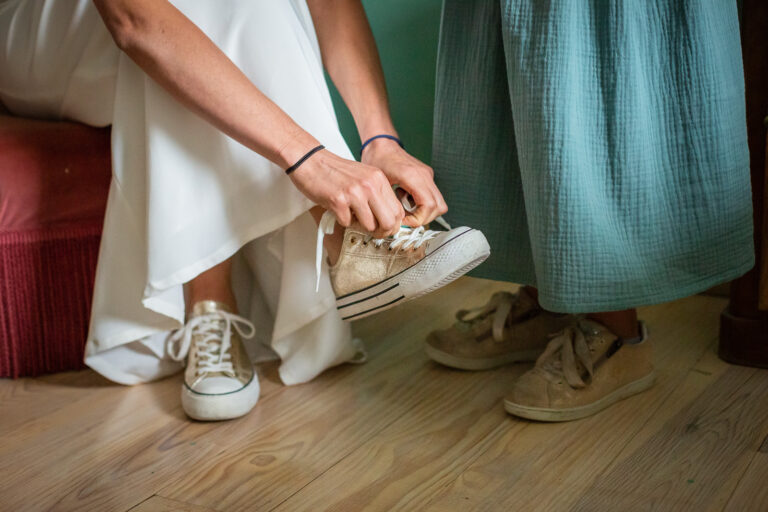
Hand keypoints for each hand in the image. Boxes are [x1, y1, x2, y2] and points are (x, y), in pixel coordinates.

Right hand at [289, 149, 403, 236]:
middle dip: (381, 232)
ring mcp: (355, 193)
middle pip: (389, 222)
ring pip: (369, 226)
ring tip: (350, 215)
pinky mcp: (339, 200)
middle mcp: (370, 185)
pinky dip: (342, 220)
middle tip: (372, 232)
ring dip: (359, 226)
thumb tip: (387, 218)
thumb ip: (376, 194)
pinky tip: (337, 208)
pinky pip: (347, 223)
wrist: (310, 160)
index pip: (398, 210)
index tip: (385, 228)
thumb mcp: (364, 177)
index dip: (393, 225)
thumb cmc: (334, 170)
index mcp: (378, 179)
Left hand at [361, 138, 447, 226]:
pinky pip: (433, 196)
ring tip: (405, 207)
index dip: (418, 219)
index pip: (429, 206)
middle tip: (407, 218)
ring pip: (439, 203)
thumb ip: (390, 203)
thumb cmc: (378, 159)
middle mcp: (424, 175)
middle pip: (439, 207)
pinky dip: (422, 204)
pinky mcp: (427, 176)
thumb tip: (395, 221)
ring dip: (424, 212)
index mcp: (413, 176)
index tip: (405, 221)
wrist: (381, 145)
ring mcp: (428, 175)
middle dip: (423, 218)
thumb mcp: (379, 184)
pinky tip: (406, 198)